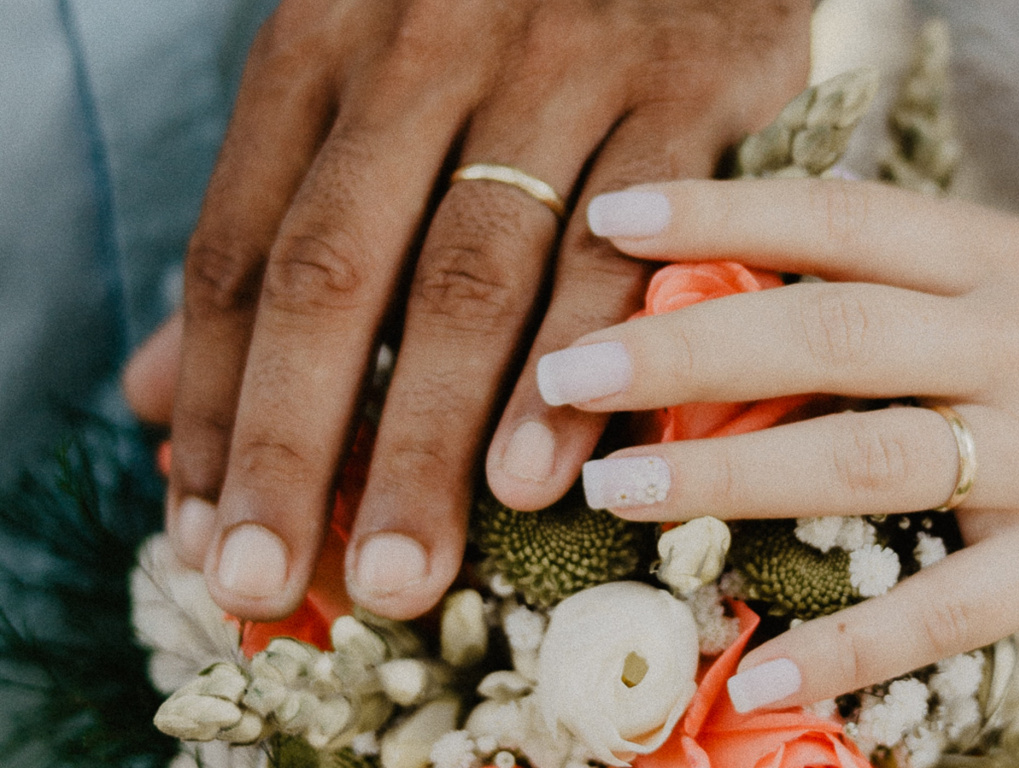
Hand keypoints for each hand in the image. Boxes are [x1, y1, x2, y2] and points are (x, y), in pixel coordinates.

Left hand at [122, 0, 810, 620]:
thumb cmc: (506, 25)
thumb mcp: (363, 89)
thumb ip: (272, 227)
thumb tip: (154, 391)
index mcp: (325, 48)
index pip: (242, 247)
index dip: (215, 401)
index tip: (205, 529)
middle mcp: (425, 50)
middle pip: (339, 270)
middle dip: (298, 441)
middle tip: (270, 581)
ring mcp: (558, 69)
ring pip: (476, 274)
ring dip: (434, 433)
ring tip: (406, 563)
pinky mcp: (679, 96)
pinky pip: (622, 248)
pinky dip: (582, 363)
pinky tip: (545, 471)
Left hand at [538, 178, 1018, 706]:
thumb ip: (921, 272)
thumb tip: (772, 261)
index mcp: (1002, 261)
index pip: (842, 220)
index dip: (721, 212)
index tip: (612, 220)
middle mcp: (1018, 343)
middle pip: (828, 336)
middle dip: (685, 350)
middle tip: (566, 372)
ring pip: (869, 457)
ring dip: (732, 474)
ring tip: (616, 488)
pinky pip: (951, 604)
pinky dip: (858, 639)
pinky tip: (768, 663)